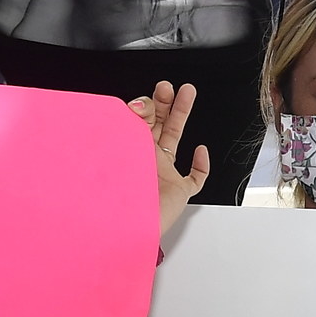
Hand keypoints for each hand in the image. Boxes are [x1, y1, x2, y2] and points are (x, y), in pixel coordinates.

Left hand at [128, 81, 209, 240]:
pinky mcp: (177, 193)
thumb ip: (126, 128)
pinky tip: (200, 152)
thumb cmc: (114, 197)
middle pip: (159, 123)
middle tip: (168, 86)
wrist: (124, 229)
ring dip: (182, 115)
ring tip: (187, 93)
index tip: (144, 102)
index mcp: (130, 150)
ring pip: (176, 139)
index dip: (146, 107)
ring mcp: (163, 175)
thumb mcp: (118, 153)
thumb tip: (134, 106)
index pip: (141, 121)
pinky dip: (201, 165)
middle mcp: (146, 159)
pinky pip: (194, 178)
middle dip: (165, 102)